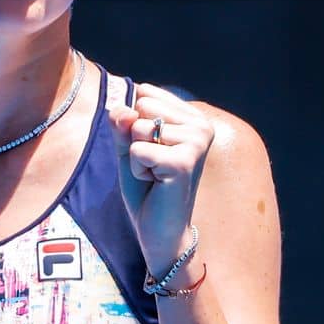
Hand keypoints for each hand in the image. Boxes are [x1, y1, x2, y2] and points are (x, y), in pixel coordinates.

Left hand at [109, 82, 215, 277]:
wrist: (159, 230)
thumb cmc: (147, 189)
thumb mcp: (128, 147)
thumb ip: (122, 123)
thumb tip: (125, 110)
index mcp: (193, 116)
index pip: (145, 93)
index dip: (134, 125)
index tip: (151, 151)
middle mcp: (201, 124)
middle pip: (141, 106)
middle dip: (135, 140)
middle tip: (153, 166)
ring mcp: (196, 141)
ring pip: (138, 128)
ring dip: (137, 156)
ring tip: (155, 174)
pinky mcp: (184, 161)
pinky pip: (137, 149)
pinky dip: (137, 169)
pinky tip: (156, 182)